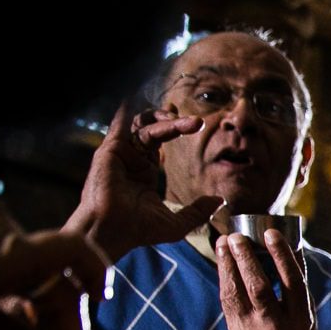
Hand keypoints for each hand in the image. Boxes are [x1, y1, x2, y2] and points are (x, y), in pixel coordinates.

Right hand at [69, 102, 222, 260]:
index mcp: (143, 171)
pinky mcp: (110, 151)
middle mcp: (130, 159)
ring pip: (141, 124)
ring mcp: (119, 154)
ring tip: (183, 120)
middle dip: (173, 121)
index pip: (160, 140)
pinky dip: (128, 111)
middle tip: (196, 122)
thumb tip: (221, 200)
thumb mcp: (176, 222)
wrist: (112, 232)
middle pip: (151, 127)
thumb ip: (198, 210)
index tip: (199, 126)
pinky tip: (136, 98)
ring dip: (162, 117)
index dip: (177, 129)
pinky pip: (120, 125)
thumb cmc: (138, 230)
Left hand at [216, 230, 319, 329]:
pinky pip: (227, 299)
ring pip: (236, 293)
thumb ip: (297, 282)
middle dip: (246, 259)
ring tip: (224, 241)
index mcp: (301, 320)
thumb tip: (291, 244)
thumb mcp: (306, 311)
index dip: (282, 256)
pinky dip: (224, 276)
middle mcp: (276, 328)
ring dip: (228, 264)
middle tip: (237, 236)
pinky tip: (223, 259)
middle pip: (259, 288)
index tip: (271, 233)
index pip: (292, 283)